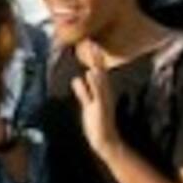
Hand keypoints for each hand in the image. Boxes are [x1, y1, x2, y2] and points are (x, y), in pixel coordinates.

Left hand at [71, 40, 122, 163]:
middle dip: (95, 57)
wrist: (105, 141)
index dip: (93, 57)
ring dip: (96, 65)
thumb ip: (83, 92)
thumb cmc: (96, 122)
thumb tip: (77, 80)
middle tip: (91, 41)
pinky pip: (97, 93)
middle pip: (99, 71)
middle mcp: (103, 93)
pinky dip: (95, 83)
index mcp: (99, 91)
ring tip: (93, 52)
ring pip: (99, 80)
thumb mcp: (88, 103)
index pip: (96, 70)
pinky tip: (91, 73)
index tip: (90, 42)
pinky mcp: (100, 108)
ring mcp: (102, 100)